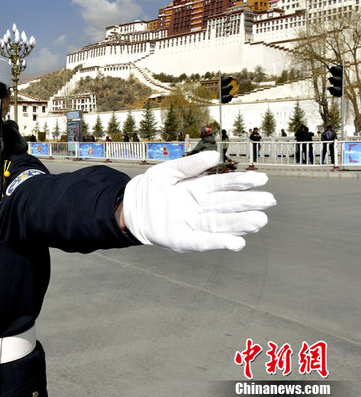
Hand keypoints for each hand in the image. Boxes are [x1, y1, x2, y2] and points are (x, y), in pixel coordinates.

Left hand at [122, 151, 275, 251]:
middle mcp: (200, 208)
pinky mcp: (182, 239)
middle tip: (268, 201)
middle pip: (228, 205)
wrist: (129, 207)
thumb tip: (214, 156)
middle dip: (248, 203)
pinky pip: (202, 241)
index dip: (242, 182)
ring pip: (220, 224)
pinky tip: (237, 242)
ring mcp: (193, 224)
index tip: (261, 179)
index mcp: (198, 189)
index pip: (224, 185)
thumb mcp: (167, 171)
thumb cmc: (150, 188)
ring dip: (240, 223)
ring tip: (259, 221)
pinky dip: (218, 242)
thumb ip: (189, 165)